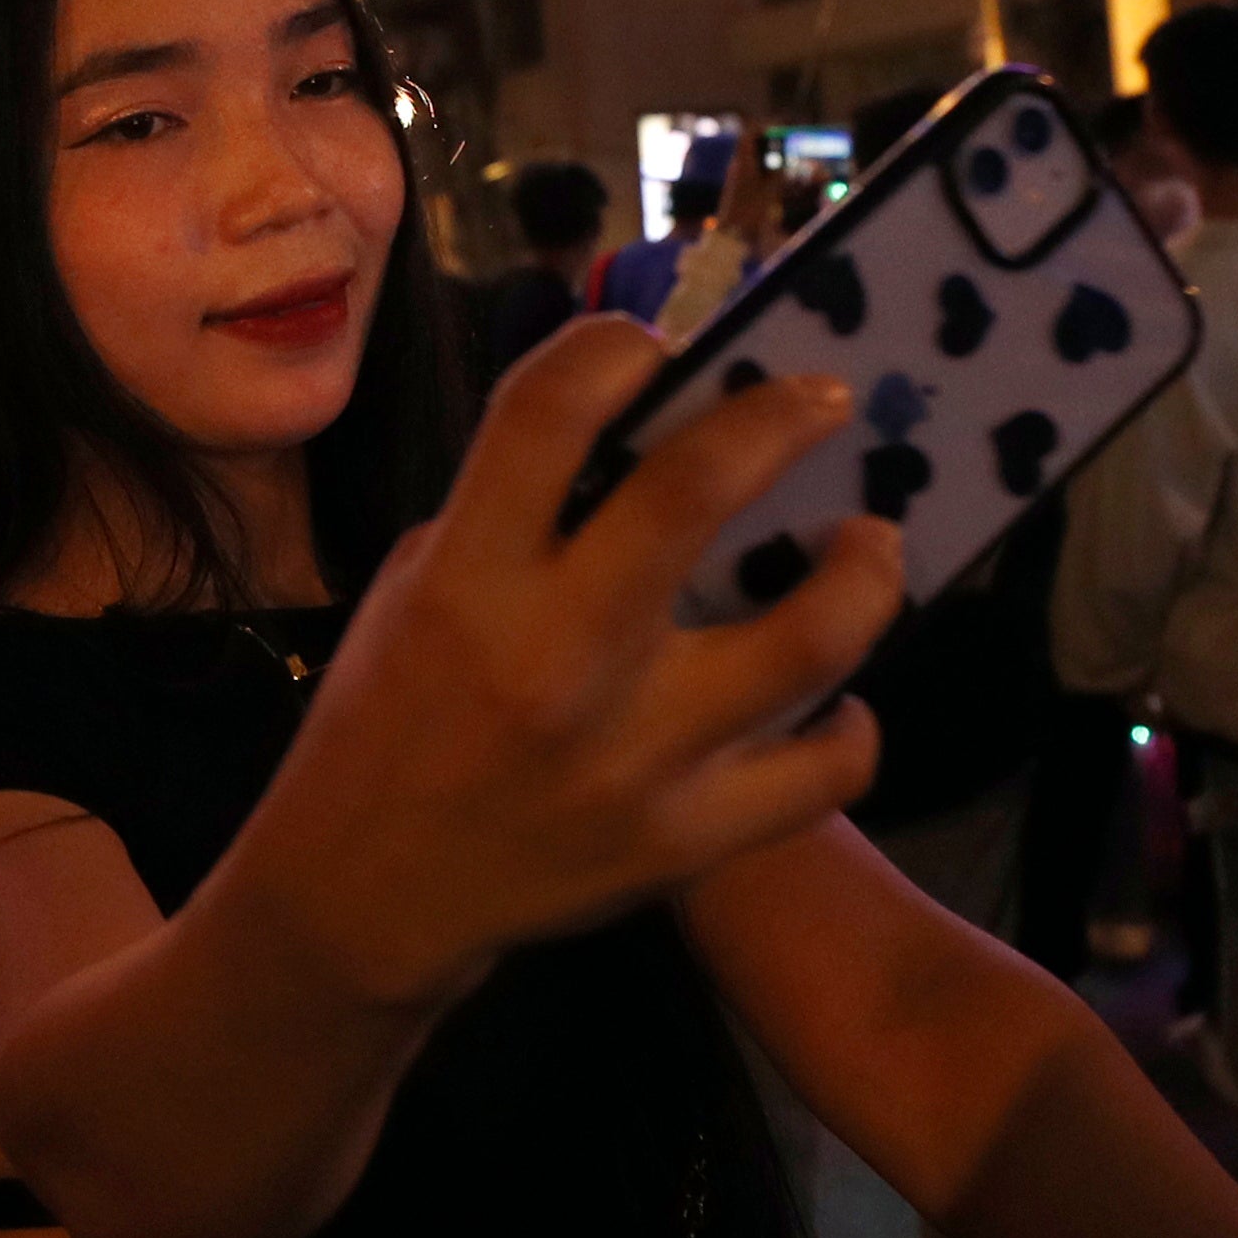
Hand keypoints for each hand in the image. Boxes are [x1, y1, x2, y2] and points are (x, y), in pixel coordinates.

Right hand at [240, 319, 900, 1010]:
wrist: (367, 891)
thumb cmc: (386, 716)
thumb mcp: (419, 589)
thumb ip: (514, 518)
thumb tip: (635, 442)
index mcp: (469, 581)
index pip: (547, 415)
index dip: (611, 348)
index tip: (653, 347)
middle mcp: (559, 656)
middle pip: (698, 493)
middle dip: (782, 419)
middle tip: (826, 399)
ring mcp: (637, 755)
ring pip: (808, 641)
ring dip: (862, 573)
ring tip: (870, 545)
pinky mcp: (686, 838)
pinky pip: (823, 773)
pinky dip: (848, 727)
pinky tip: (837, 697)